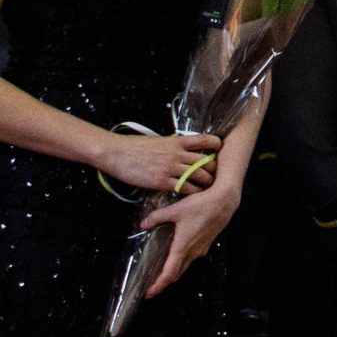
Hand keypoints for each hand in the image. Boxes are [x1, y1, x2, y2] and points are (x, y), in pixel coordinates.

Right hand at [99, 132, 220, 194]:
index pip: (204, 140)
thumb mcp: (158, 141)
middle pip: (205, 162)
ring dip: (206, 183)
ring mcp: (170, 168)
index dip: (215, 145)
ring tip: (208, 187)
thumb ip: (173, 146)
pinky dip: (192, 192)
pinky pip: (184, 189)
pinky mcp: (162, 182)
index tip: (219, 149)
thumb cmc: (135, 146)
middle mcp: (177, 154)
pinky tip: (194, 196)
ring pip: (198, 176)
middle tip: (216, 175)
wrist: (117, 154)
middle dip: (214, 170)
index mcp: (176, 141)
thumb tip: (184, 149)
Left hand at [139, 182, 240, 296]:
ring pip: (184, 266)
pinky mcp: (206, 244)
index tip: (149, 294)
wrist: (224, 202)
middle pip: (177, 274)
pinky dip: (181, 262)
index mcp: (183, 247)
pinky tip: (176, 253)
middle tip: (151, 285)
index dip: (158, 285)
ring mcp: (201, 249)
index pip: (169, 273)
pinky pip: (191, 258)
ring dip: (173, 272)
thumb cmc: (201, 206)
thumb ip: (157, 217)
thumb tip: (143, 224)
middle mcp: (193, 252)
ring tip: (161, 272)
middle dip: (163, 282)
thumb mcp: (176, 209)